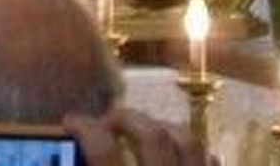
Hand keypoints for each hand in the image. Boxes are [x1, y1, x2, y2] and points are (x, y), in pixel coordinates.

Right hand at [64, 106, 209, 165]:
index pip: (105, 152)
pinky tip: (178, 157)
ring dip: (163, 127)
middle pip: (153, 136)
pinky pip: (210, 162)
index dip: (85, 129)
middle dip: (128, 118)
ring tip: (144, 129)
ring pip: (189, 141)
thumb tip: (69, 159)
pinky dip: (194, 153)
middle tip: (108, 121)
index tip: (71, 121)